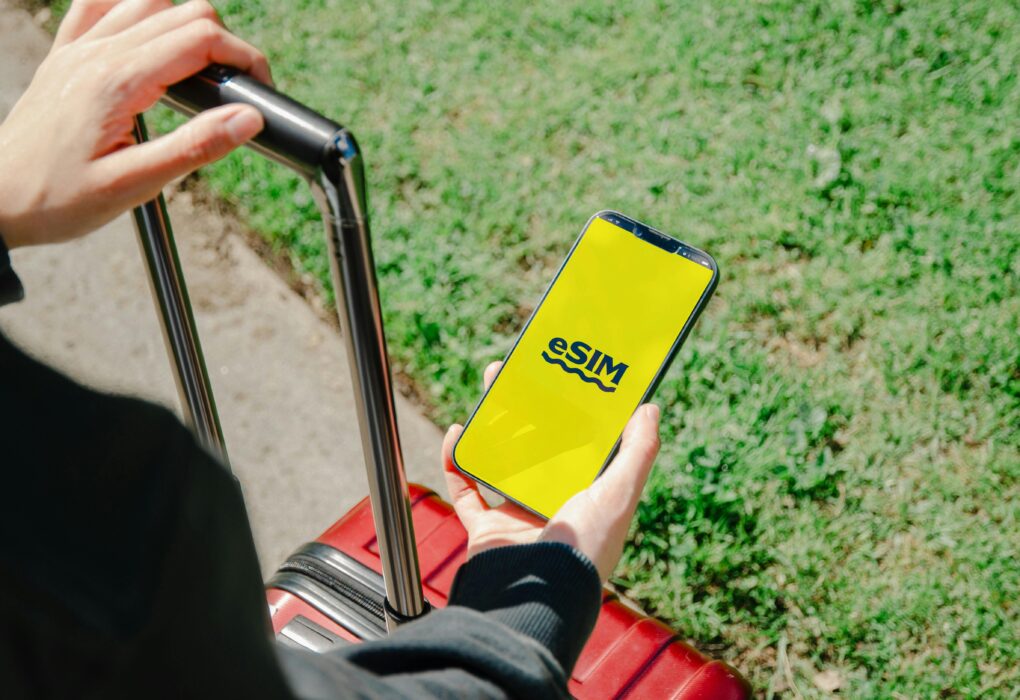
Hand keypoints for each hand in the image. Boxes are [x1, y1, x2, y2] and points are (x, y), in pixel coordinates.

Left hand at [0, 0, 269, 248]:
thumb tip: (248, 118)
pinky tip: (149, 37)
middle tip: (236, 90)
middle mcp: (97, 54)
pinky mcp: (65, 55)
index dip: (244, 58)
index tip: (260, 89)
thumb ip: (194, 147)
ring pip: (149, 1)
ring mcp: (78, 49)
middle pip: (184, 12)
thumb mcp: (133, 185)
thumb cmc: (55, 200)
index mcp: (118, 82)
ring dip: (185, 24)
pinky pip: (101, 4)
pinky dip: (135, 9)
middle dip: (225, 44)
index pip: (201, 39)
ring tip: (200, 71)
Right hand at [443, 361, 661, 580]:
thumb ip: (638, 452)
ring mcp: (516, 519)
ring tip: (489, 388)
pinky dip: (455, 462)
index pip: (580, 447)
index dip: (572, 415)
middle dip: (526, 410)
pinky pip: (464, 491)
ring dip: (491, 425)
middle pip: (536, 448)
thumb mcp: (620, 494)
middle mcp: (552, 507)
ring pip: (499, 462)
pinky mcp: (485, 530)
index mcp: (586, 499)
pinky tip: (456, 432)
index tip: (563, 381)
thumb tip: (649, 409)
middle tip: (519, 375)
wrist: (539, 594)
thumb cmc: (585, 548)